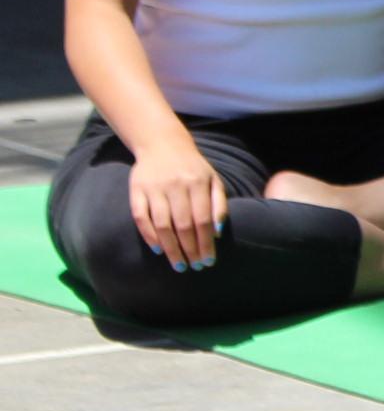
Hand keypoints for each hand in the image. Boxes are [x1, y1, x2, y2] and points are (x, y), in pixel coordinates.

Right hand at [124, 139, 226, 273]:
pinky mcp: (136, 190)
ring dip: (170, 247)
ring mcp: (154, 188)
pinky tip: (158, 249)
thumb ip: (219, 205)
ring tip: (178, 263)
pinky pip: (141, 217)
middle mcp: (176, 185)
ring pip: (162, 224)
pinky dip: (148, 234)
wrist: (162, 144)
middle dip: (189, 249)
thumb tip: (218, 233)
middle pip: (183, 225)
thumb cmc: (193, 168)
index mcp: (197, 183)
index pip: (203, 220)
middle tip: (193, 267)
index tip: (208, 261)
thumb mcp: (213, 180)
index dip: (205, 243)